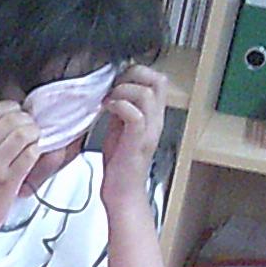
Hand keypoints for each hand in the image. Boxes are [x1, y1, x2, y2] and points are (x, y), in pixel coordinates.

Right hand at [0, 102, 42, 240]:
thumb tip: (16, 117)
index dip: (13, 108)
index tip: (19, 116)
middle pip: (12, 119)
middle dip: (28, 122)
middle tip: (31, 131)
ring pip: (23, 134)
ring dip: (34, 135)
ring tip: (33, 143)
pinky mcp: (7, 181)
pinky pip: (30, 155)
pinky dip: (36, 152)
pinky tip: (32, 157)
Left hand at [97, 65, 169, 206]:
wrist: (122, 194)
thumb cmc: (120, 166)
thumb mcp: (120, 129)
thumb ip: (121, 110)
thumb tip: (112, 92)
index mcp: (152, 116)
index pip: (158, 80)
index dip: (138, 72)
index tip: (117, 80)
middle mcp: (155, 121)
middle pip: (158, 80)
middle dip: (133, 74)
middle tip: (114, 86)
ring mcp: (148, 131)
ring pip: (147, 94)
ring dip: (123, 90)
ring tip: (109, 101)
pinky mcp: (136, 142)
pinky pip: (135, 114)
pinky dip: (119, 106)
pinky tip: (107, 110)